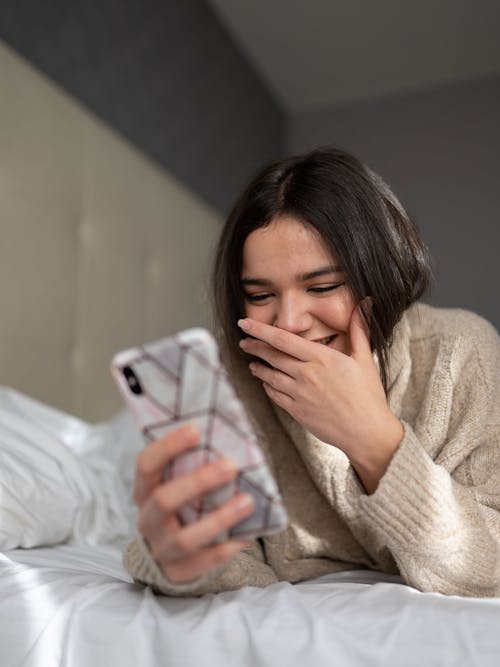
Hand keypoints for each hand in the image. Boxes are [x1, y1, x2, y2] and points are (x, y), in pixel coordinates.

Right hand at [133, 424, 253, 582]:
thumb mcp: (179, 481)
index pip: (146, 464)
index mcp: (145, 489)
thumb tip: (230, 432)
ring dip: (219, 518)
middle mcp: (147, 519)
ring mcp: (161, 548)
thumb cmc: (184, 502)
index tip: (196, 429)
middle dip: (198, 482)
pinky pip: (204, 562)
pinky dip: (226, 548)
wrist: (172, 553)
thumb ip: (195, 462)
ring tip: (247, 502)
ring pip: (185, 538)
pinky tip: (246, 535)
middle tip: (230, 466)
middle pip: (164, 500)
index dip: (168, 446)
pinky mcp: (179, 571)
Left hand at [238, 306, 402, 492]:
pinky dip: (268, 387)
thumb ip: (359, 329)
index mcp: (321, 358)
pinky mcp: (297, 411)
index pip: (283, 339)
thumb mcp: (364, 358)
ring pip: (270, 376)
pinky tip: (266, 383)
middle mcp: (306, 374)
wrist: (366, 432)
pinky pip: (276, 395)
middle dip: (254, 346)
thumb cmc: (368, 395)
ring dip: (258, 368)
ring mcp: (299, 394)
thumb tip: (366, 302)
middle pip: (272, 356)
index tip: (245, 323)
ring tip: (252, 363)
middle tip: (244, 341)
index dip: (260, 330)